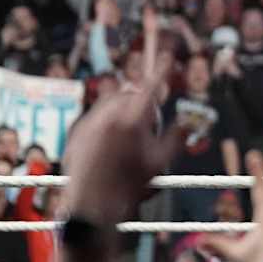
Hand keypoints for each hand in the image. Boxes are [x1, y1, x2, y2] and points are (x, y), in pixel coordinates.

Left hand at [59, 58, 177, 226]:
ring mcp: (90, 122)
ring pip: (111, 102)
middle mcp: (109, 115)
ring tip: (131, 133)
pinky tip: (111, 145)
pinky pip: (96, 117)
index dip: (163, 69)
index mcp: (133, 119)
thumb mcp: (161, 162)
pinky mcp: (77, 132)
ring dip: (124, 107)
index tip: (169, 55)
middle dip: (141, 96)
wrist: (91, 206)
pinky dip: (107, 122)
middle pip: (129, 91)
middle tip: (150, 115)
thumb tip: (185, 124)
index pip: (152, 85)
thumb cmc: (129, 186)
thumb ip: (175, 138)